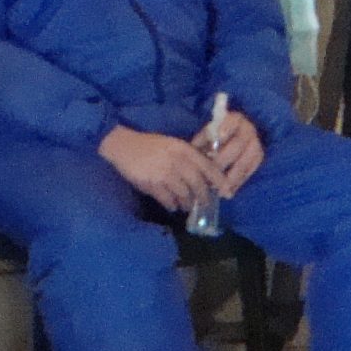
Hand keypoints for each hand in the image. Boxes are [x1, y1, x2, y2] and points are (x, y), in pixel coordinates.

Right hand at [96, 124, 225, 213]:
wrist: (123, 145)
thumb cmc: (148, 144)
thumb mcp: (171, 145)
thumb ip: (187, 157)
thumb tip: (204, 176)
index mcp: (183, 149)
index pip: (208, 166)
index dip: (219, 181)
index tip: (227, 192)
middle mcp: (177, 161)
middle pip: (198, 184)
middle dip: (203, 197)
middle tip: (205, 205)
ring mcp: (164, 173)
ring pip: (184, 194)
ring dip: (187, 203)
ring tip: (186, 206)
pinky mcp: (151, 183)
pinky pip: (167, 199)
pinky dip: (171, 204)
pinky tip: (171, 205)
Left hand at [209, 110, 265, 194]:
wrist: (236, 136)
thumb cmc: (215, 135)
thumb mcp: (208, 133)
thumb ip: (202, 141)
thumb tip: (192, 153)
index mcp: (234, 119)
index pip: (231, 122)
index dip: (226, 128)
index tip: (219, 137)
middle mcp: (248, 130)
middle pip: (237, 145)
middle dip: (223, 161)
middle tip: (210, 174)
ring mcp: (256, 144)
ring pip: (245, 161)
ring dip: (232, 177)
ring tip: (221, 191)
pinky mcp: (259, 158)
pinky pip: (250, 171)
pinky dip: (239, 182)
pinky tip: (229, 192)